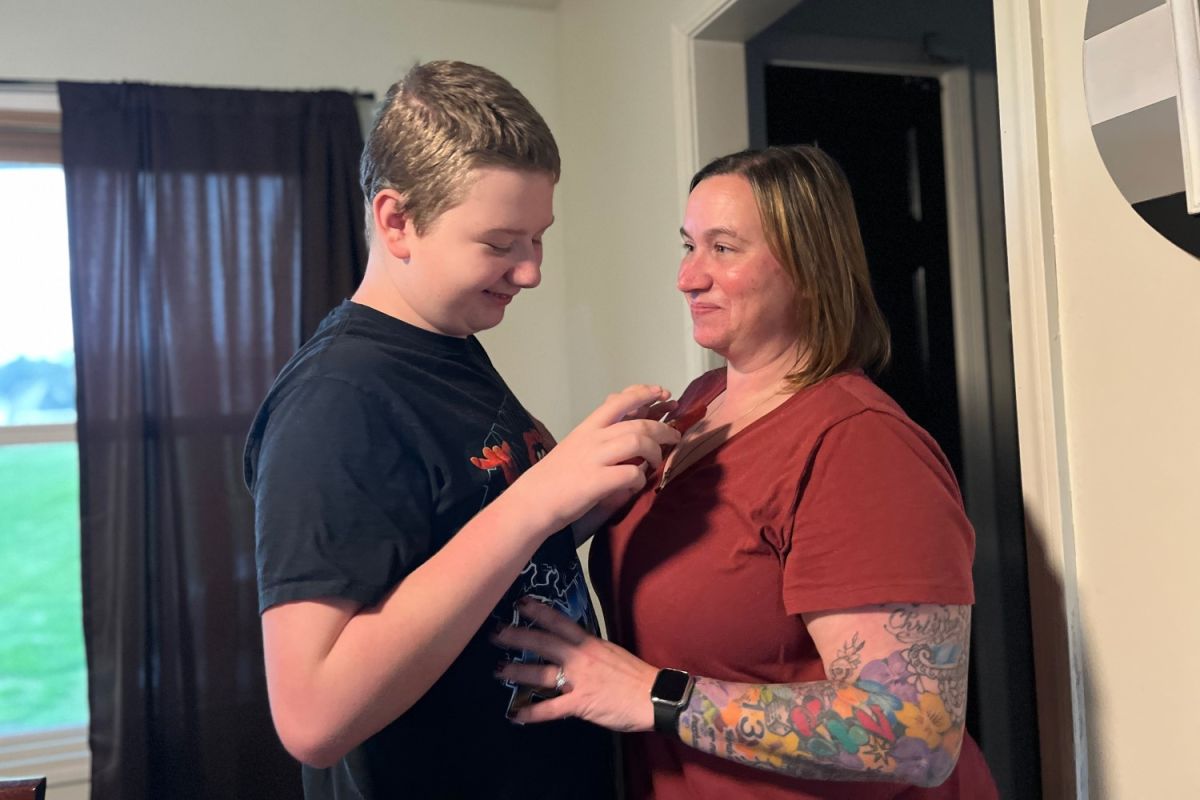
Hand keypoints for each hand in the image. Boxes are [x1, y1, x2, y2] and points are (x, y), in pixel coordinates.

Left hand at [492, 597, 658, 731]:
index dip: (539, 611)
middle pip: (543, 642)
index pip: (560, 621)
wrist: (654, 696)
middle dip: (517, 635)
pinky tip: (515, 715)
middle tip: (495, 632)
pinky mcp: (580, 704)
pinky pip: (550, 709)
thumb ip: (589, 649)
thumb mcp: (610, 652)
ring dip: (517, 671)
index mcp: (589, 643)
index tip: (520, 602)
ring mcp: (579, 680)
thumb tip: (571, 647)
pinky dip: (531, 713)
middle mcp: (580, 657)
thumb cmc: (634, 675)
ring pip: (541, 673)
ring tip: (497, 670)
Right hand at [513, 385, 679, 533]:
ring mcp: (594, 459)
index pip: (620, 401)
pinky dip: (639, 479)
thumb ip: (598, 439)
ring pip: (639, 441)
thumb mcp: (574, 448)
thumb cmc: (553, 479)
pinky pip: (631, 473)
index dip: (644, 394)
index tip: (662, 393)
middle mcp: (592, 439)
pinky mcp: (596, 482)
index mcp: (586, 428)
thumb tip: (628, 434)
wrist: (530, 502)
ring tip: (655, 463)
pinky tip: (635, 484)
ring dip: (654, 452)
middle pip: (638, 423)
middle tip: (675, 437)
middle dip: (663, 428)